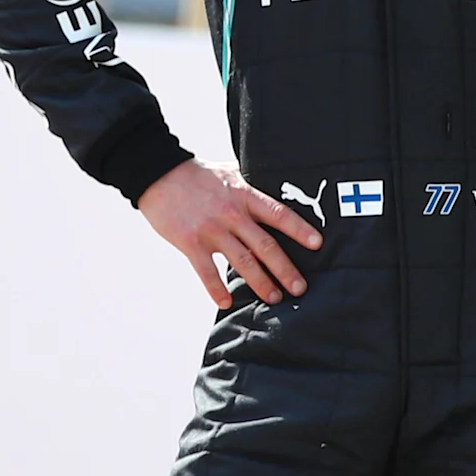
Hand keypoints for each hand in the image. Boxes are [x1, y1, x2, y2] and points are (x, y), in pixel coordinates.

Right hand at [138, 160, 322, 308]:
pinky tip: (226, 302)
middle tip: (301, 288)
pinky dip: (216, 289)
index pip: (279, 214)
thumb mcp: (232, 173)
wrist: (157, 173)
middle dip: (285, 269)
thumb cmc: (199, 175)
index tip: (318, 244)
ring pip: (242, 262)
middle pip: (265, 245)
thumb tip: (280, 186)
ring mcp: (211, 230)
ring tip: (275, 298)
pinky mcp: (190, 242)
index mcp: (245, 196)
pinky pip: (206, 271)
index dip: (299, 229)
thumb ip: (253, 186)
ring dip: (260, 283)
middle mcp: (232, 214)